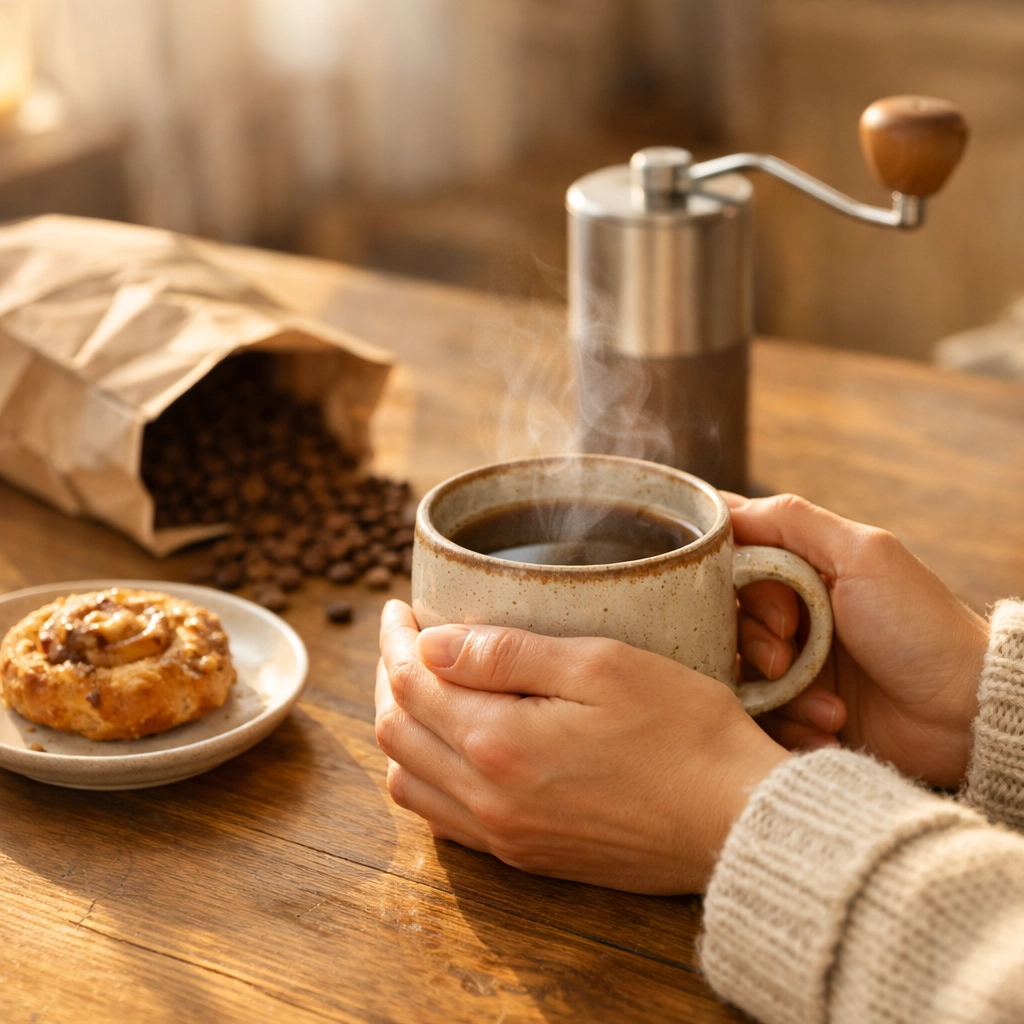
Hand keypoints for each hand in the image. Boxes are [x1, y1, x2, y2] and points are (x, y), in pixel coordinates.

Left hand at [375, 600, 787, 893]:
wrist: (739, 823)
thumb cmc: (685, 732)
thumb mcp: (601, 667)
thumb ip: (507, 655)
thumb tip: (428, 644)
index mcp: (501, 743)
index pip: (412, 683)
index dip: (396, 639)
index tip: (399, 608)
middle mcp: (489, 798)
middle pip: (398, 732)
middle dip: (391, 677)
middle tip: (407, 639)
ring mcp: (506, 835)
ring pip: (410, 782)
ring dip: (403, 728)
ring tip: (423, 688)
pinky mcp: (529, 857)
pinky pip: (443, 820)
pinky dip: (427, 776)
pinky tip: (451, 749)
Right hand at [730, 494, 988, 788]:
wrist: (965, 712)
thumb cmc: (920, 626)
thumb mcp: (862, 555)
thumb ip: (791, 521)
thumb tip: (723, 506)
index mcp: (801, 569)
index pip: (731, 556)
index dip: (725, 573)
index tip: (743, 589)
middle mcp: (790, 613)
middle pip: (726, 619)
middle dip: (754, 640)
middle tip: (788, 652)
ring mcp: (793, 665)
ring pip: (740, 673)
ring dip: (780, 691)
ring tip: (829, 705)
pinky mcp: (798, 713)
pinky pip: (762, 719)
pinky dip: (792, 726)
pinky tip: (830, 728)